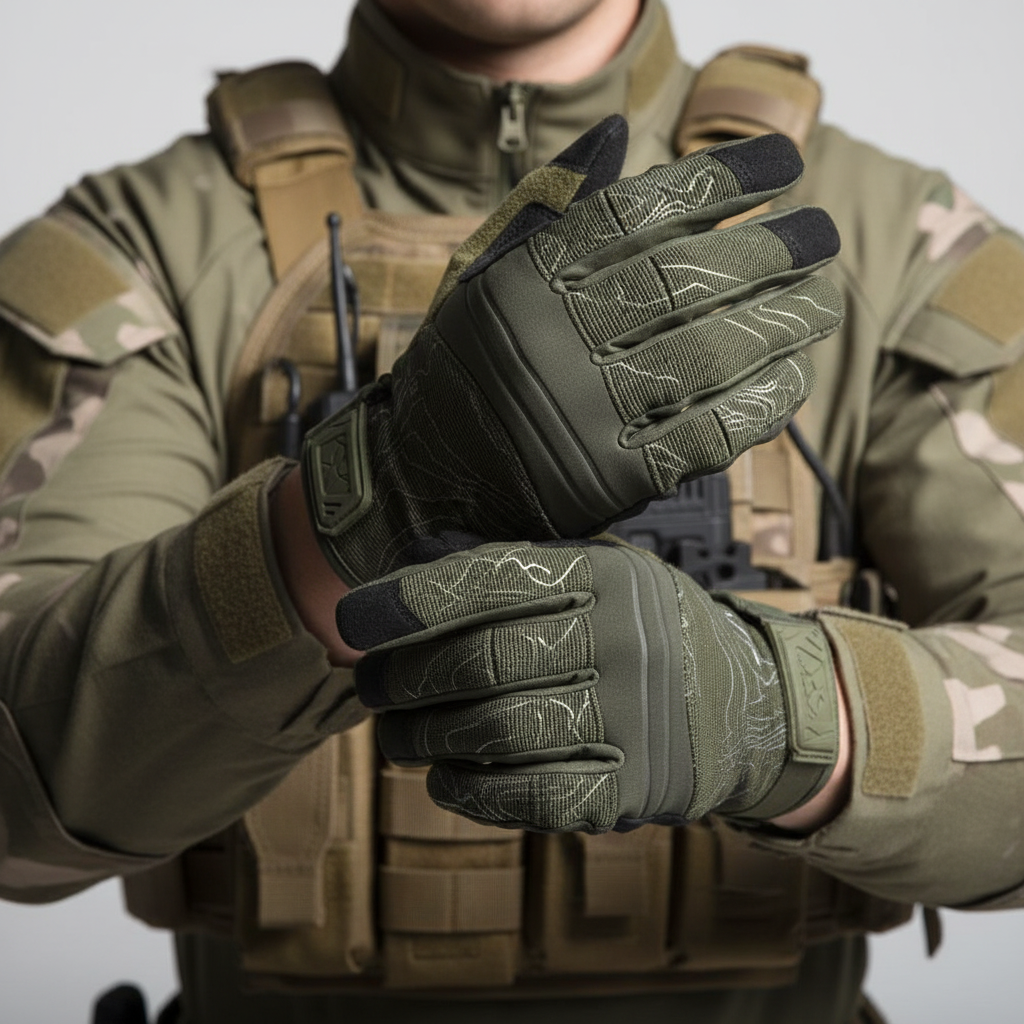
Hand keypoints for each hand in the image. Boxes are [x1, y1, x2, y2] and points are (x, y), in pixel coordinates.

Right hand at [303, 118, 843, 585]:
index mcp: (523, 280)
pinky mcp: (609, 480)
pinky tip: (793, 377)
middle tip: (821, 234)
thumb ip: (552, 207)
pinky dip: (759, 405)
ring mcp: (582, 414)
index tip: (782, 165)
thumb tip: (618, 132)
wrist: (422, 475)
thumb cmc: (471, 363)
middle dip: (768, 251)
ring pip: (706, 357)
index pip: (635, 214)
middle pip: (682, 281)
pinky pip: (705, 435)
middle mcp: (552, 340)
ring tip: (824, 301)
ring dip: (780, 326)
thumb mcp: (488, 273)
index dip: (719, 182)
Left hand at [337, 539, 839, 832]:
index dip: (406, 601)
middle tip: (368, 686)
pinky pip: (531, 796)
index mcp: (604, 574)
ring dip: (422, 737)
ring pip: (495, 729)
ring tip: (394, 733)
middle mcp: (620, 639)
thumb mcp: (600, 571)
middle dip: (401, 678)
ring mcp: (632, 718)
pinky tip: (443, 777)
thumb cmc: (645, 629)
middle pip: (478, 660)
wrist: (748, 705)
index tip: (352, 620)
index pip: (486, 578)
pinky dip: (470, 791)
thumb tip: (414, 553)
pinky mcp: (635, 789)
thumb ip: (516, 564)